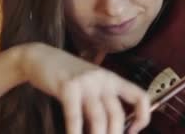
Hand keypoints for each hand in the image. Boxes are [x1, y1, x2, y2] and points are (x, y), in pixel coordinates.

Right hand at [20, 43, 150, 133]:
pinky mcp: (67, 86)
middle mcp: (103, 79)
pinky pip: (75, 116)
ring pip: (99, 118)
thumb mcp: (91, 84)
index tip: (133, 132)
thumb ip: (102, 102)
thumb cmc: (67, 76)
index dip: (143, 117)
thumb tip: (109, 130)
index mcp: (113, 79)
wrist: (41, 57)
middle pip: (117, 114)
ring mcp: (85, 82)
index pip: (140, 97)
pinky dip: (75, 132)